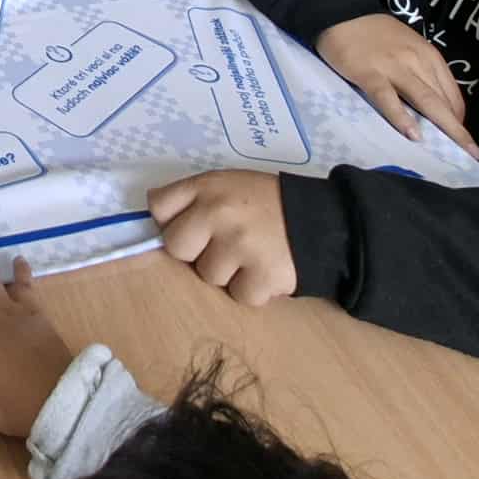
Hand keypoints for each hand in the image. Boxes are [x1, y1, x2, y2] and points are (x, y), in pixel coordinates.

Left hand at [148, 171, 296, 305]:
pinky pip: (239, 295)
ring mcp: (239, 246)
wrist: (324, 222)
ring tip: (252, 253)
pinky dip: (253, 288)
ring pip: (208, 275)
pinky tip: (266, 269)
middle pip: (177, 247)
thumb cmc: (268, 203)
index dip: (171, 220)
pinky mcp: (261, 276)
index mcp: (208, 187)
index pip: (159, 207)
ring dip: (228, 271)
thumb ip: (192, 197)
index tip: (192, 224)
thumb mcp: (228, 183)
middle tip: (224, 243)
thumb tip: (154, 216)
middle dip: (197, 250)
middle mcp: (218, 213)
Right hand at [313, 14, 478, 156]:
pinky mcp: (369, 73)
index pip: (451, 93)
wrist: (340, 11)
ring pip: (423, 100)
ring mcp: (393, 67)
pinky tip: (412, 134)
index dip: (458, 119)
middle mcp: (417, 61)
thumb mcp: (407, 48)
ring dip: (442, 126)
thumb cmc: (375, 34)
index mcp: (429, 56)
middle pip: (442, 100)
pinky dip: (401, 116)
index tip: (460, 140)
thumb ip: (420, 72)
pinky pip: (387, 98)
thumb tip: (432, 106)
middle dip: (459, 129)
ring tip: (453, 150)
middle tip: (473, 154)